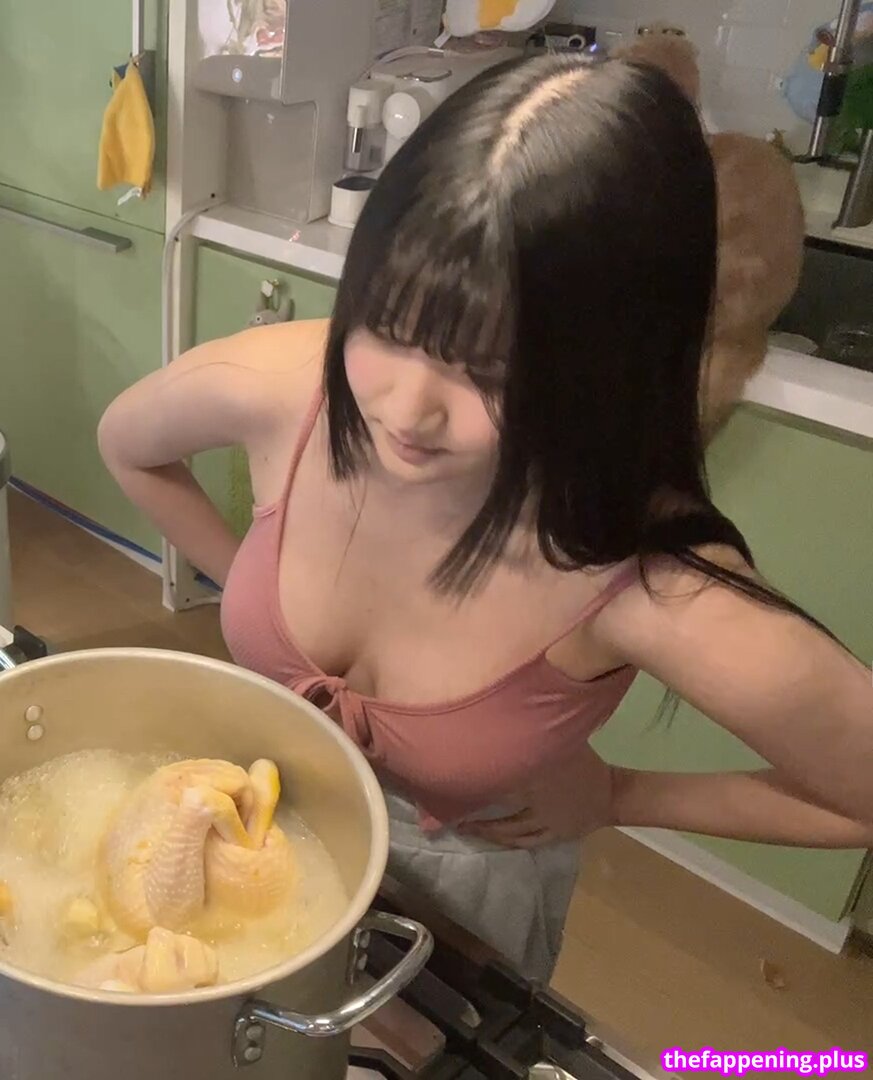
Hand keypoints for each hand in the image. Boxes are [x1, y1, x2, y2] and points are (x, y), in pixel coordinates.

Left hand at [457, 746, 615, 848]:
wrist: (611, 793)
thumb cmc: (586, 762)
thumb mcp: (565, 741)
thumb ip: (541, 732)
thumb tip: (512, 713)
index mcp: (538, 778)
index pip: (501, 782)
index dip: (476, 786)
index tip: (453, 787)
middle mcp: (538, 803)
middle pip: (501, 812)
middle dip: (477, 818)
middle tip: (452, 818)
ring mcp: (546, 823)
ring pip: (512, 832)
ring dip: (488, 833)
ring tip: (466, 829)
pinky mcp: (553, 835)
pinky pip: (527, 841)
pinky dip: (508, 842)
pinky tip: (492, 841)